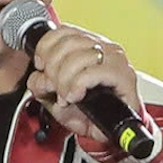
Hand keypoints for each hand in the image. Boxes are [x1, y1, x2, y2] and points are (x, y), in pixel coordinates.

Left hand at [26, 22, 144, 153]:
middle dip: (53, 68)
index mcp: (90, 45)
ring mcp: (115, 60)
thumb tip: (38, 77)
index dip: (46, 46)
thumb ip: (42, 85)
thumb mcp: (56, 97)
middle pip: (69, 43)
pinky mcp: (124, 76)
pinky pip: (92, 73)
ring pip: (79, 57)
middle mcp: (104, 47)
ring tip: (65, 96)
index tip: (41, 65)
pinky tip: (75, 96)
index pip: (64, 31)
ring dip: (64, 80)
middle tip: (53, 87)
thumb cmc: (89, 112)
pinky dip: (78, 85)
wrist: (112, 131)